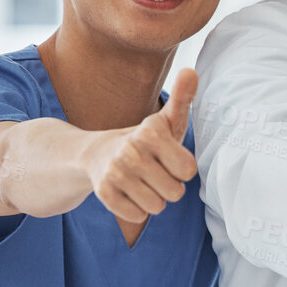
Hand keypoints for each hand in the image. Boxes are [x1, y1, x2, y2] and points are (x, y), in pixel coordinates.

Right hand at [81, 68, 199, 222]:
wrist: (95, 153)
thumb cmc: (145, 140)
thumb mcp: (165, 120)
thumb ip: (183, 98)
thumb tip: (191, 71)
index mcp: (150, 133)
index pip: (189, 170)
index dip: (183, 168)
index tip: (169, 157)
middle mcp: (131, 151)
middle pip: (175, 193)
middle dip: (169, 186)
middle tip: (155, 172)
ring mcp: (114, 173)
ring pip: (157, 207)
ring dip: (154, 199)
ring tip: (142, 181)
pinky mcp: (103, 194)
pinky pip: (138, 216)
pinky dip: (137, 209)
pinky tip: (128, 191)